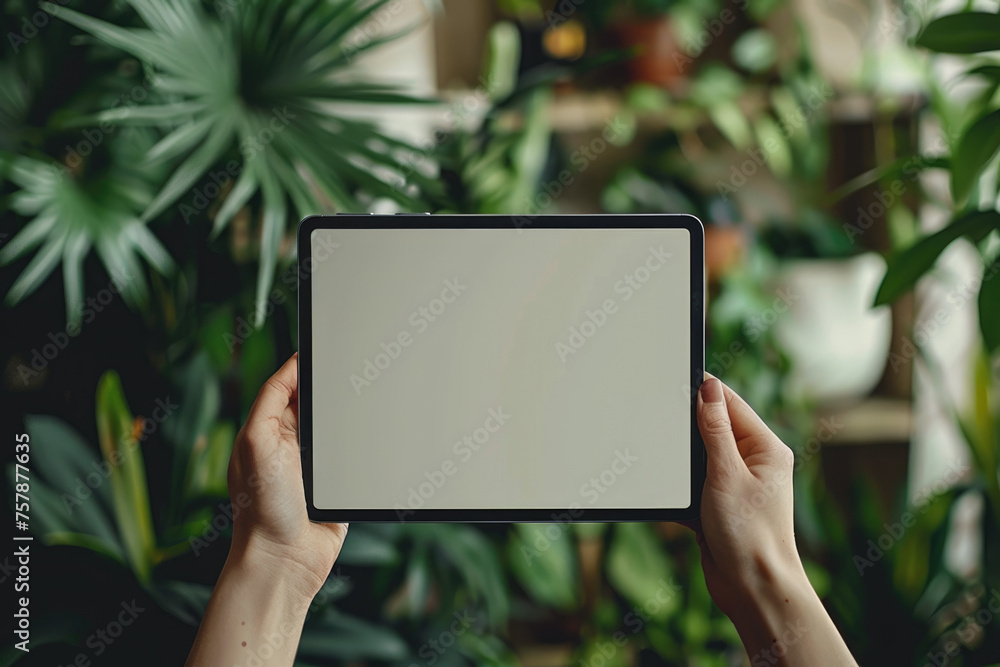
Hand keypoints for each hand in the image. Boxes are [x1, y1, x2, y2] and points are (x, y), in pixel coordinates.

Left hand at [227, 352, 347, 598]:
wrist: (286, 559)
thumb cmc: (262, 508)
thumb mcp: (255, 442)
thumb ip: (271, 401)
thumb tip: (291, 366)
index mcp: (267, 430)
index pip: (287, 385)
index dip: (303, 366)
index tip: (324, 348)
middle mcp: (291, 445)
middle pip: (316, 403)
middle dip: (331, 390)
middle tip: (351, 371)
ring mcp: (316, 466)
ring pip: (339, 428)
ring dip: (350, 420)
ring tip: (365, 403)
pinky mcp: (338, 485)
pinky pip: (356, 456)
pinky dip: (364, 448)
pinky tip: (373, 439)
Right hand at [687, 375, 802, 617]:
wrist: (752, 588)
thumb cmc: (750, 535)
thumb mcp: (726, 474)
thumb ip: (714, 430)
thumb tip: (708, 389)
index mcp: (766, 449)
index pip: (731, 404)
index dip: (704, 392)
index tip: (674, 382)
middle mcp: (754, 463)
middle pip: (714, 428)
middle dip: (689, 428)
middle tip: (664, 426)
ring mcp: (736, 484)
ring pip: (700, 456)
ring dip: (683, 460)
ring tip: (671, 465)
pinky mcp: (719, 504)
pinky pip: (694, 482)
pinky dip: (681, 485)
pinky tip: (672, 492)